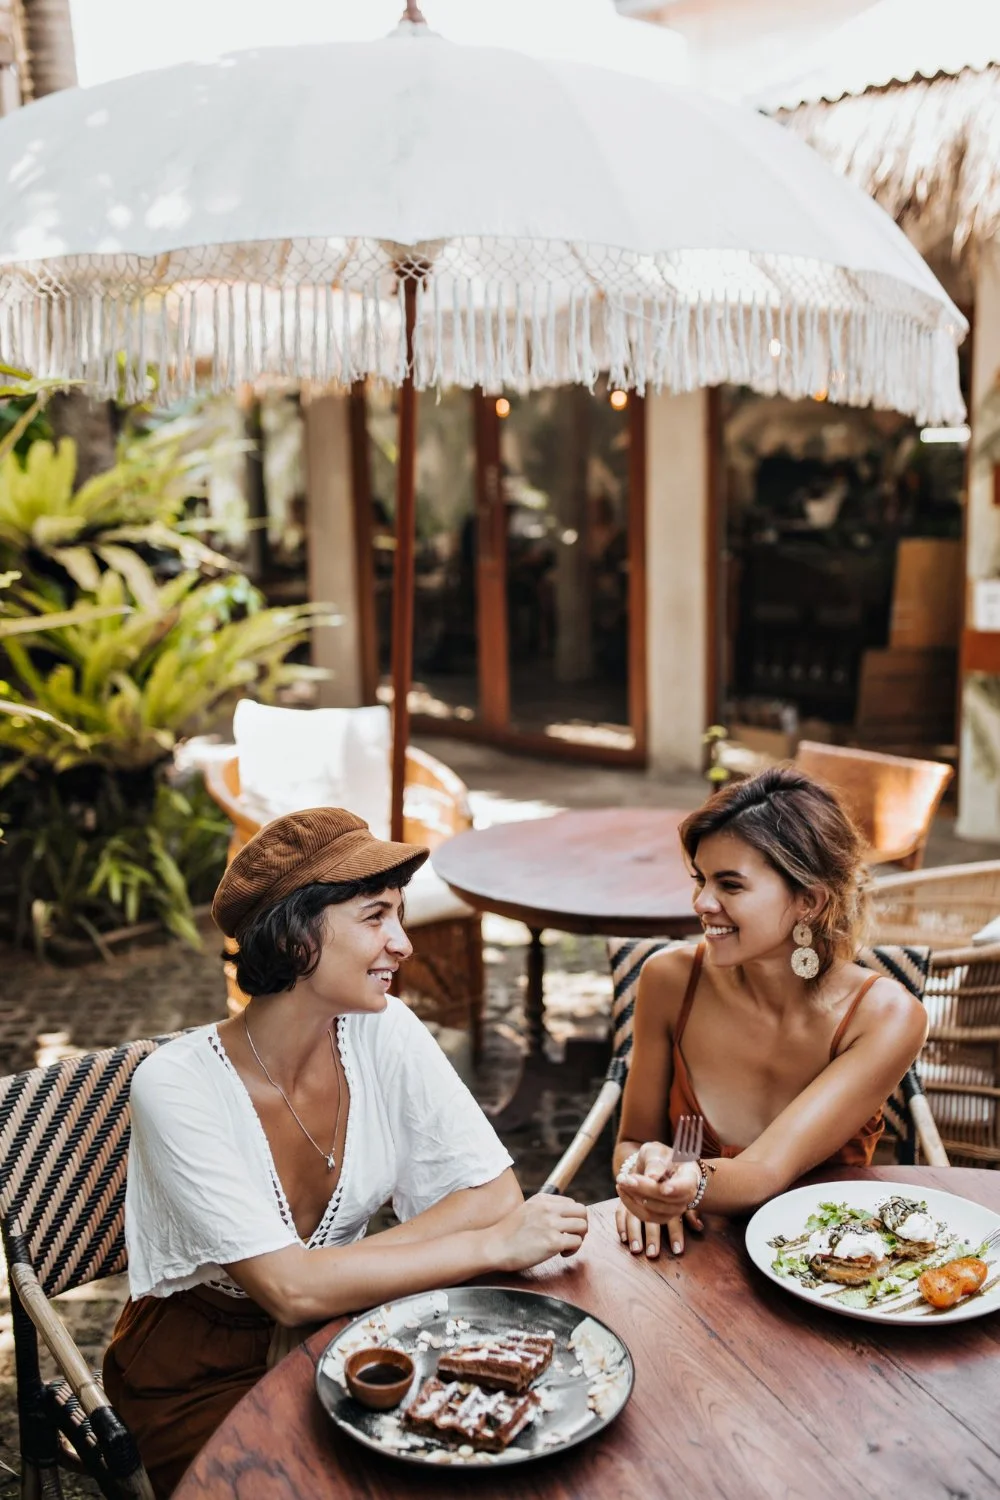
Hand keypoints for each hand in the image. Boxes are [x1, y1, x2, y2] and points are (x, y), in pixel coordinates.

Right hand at [486, 1194, 588, 1271]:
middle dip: (581, 1225)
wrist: (494, 1246)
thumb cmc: (509, 1233)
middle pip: (582, 1211)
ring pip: (582, 1226)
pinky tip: (561, 1254)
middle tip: (572, 1237)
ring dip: (579, 1238)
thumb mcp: (527, 1210)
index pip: (571, 1203)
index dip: (572, 1218)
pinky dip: (573, 1250)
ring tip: (566, 1246)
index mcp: (542, 1199)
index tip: (564, 1229)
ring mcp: (551, 1224)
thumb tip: (563, 1217)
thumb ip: (544, 1210)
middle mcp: (548, 1208)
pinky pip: (577, 1242)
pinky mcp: (553, 1242)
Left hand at [615, 1142, 702, 1257]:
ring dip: (634, 1198)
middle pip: (667, 1200)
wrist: (656, 1168)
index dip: (676, 1189)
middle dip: (644, 1189)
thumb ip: (655, 1161)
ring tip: (621, 1181)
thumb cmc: (658, 1156)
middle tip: (625, 1178)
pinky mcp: (662, 1217)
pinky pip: (646, 1217)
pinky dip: (631, 1205)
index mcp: (690, 1175)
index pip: (686, 1185)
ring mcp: (676, 1209)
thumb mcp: (656, 1151)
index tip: (663, 1188)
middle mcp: (686, 1196)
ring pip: (655, 1211)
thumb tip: (651, 1177)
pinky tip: (622, 1190)